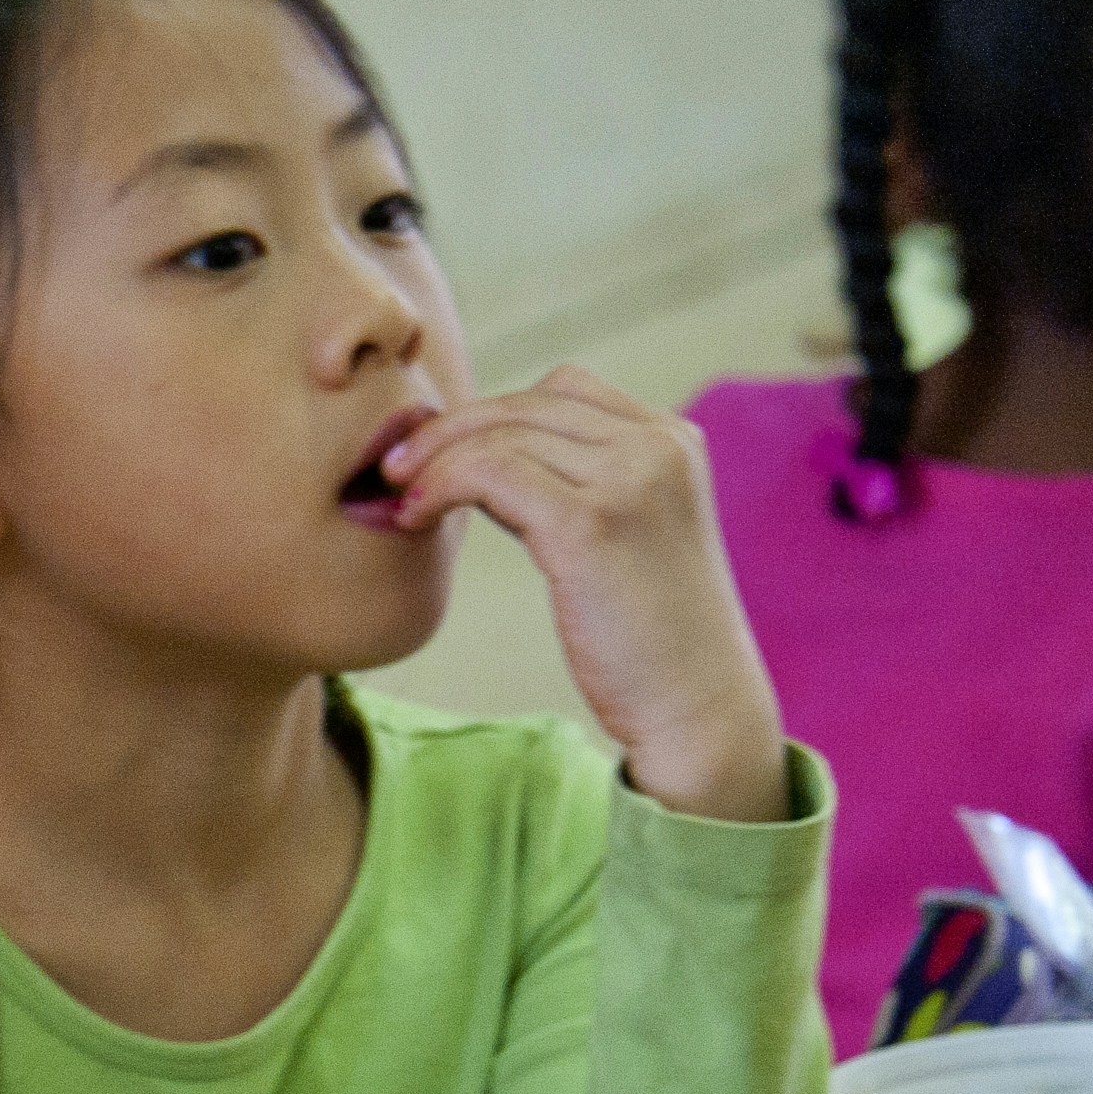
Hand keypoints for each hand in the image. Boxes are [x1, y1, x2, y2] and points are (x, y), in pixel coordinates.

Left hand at [389, 368, 792, 823]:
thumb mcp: (618, 536)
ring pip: (502, 434)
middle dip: (449, 430)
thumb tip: (474, 460)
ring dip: (436, 461)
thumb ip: (567, 486)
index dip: (490, 414)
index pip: (562, 390)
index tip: (440, 455)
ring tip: (403, 502)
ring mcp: (630, 478)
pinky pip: (491, 472)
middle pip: (526, 403)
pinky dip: (442, 484)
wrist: (697, 703)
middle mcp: (658, 444)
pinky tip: (417, 516)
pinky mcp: (592, 523)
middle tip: (395, 469)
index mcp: (671, 439)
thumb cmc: (647, 636)